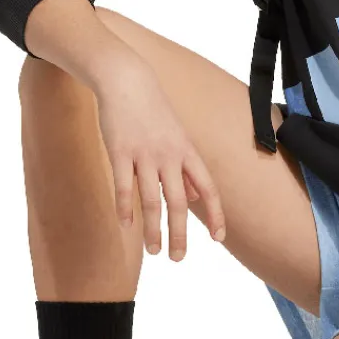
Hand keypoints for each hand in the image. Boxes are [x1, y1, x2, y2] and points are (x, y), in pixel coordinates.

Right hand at [94, 55, 225, 259]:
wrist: (126, 79)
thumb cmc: (152, 110)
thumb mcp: (177, 136)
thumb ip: (186, 168)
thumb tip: (194, 197)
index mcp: (187, 152)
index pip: (207, 188)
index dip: (215, 213)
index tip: (219, 238)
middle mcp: (169, 155)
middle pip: (178, 202)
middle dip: (180, 233)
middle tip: (178, 259)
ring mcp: (144, 154)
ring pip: (150, 200)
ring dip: (152, 229)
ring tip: (154, 251)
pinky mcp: (119, 151)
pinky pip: (123, 186)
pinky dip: (124, 209)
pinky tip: (125, 226)